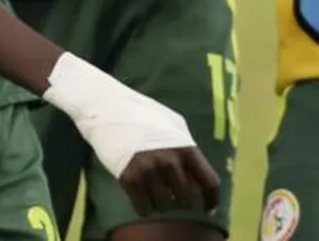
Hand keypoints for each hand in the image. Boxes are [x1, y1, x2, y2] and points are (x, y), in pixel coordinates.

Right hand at [46, 53, 221, 216]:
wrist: (107, 108)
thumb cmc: (142, 114)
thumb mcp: (173, 124)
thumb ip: (186, 148)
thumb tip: (195, 174)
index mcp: (185, 147)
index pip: (209, 182)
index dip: (211, 200)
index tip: (208, 210)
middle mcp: (169, 161)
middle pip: (186, 199)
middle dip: (181, 201)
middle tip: (173, 196)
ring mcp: (148, 170)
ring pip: (165, 206)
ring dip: (162, 205)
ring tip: (156, 195)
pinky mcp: (128, 178)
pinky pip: (143, 208)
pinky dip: (145, 208)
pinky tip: (142, 200)